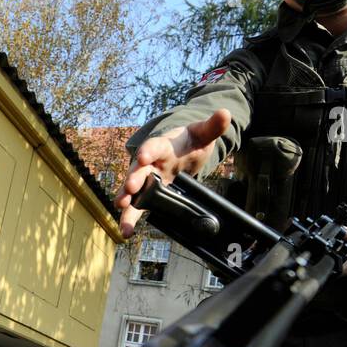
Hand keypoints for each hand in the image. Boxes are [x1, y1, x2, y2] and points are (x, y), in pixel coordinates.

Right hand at [115, 109, 230, 238]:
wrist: (182, 151)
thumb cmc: (190, 141)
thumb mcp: (202, 133)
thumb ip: (213, 126)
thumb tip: (225, 113)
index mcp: (162, 146)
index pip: (154, 146)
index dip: (148, 150)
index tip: (143, 156)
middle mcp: (150, 163)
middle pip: (139, 170)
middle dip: (133, 179)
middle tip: (129, 189)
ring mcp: (147, 180)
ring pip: (132, 191)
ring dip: (127, 202)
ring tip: (120, 211)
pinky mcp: (147, 194)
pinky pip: (136, 208)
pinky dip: (130, 219)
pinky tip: (126, 232)